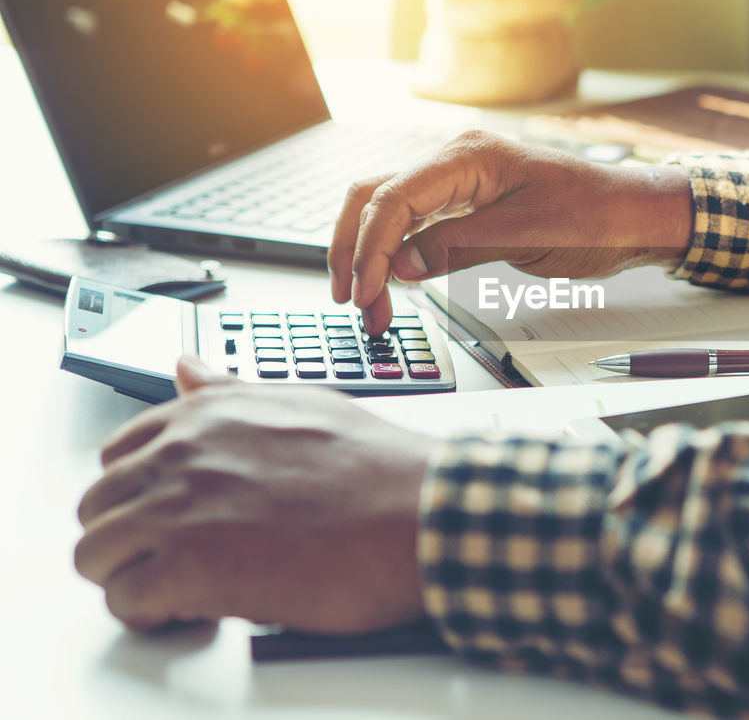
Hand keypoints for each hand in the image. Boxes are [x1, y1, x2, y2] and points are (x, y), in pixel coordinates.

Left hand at [74, 358, 431, 633]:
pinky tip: (201, 607)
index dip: (143, 494)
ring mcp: (178, 510)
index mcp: (205, 415)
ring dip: (135, 577)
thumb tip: (187, 366)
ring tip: (191, 587)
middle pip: (99, 507)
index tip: (175, 516)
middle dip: (133, 538)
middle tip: (187, 558)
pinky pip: (126, 602)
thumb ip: (230, 394)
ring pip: (95, 555)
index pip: (119, 455)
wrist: (421, 513)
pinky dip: (154, 614)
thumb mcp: (301, 405)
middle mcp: (181, 455)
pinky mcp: (189, 568)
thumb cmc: (378, 469)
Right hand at [329, 130, 692, 334]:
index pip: (393, 197)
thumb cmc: (596, 215)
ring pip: (387, 212)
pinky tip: (392, 285)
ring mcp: (457, 182)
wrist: (633, 215)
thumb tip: (403, 265)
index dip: (370, 247)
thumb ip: (460, 246)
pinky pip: (414, 225)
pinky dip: (395, 255)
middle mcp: (455, 160)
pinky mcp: (466, 205)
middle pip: (374, 198)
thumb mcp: (529, 234)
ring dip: (369, 256)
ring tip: (369, 305)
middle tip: (354, 304)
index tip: (365, 291)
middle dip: (355, 251)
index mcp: (468, 155)